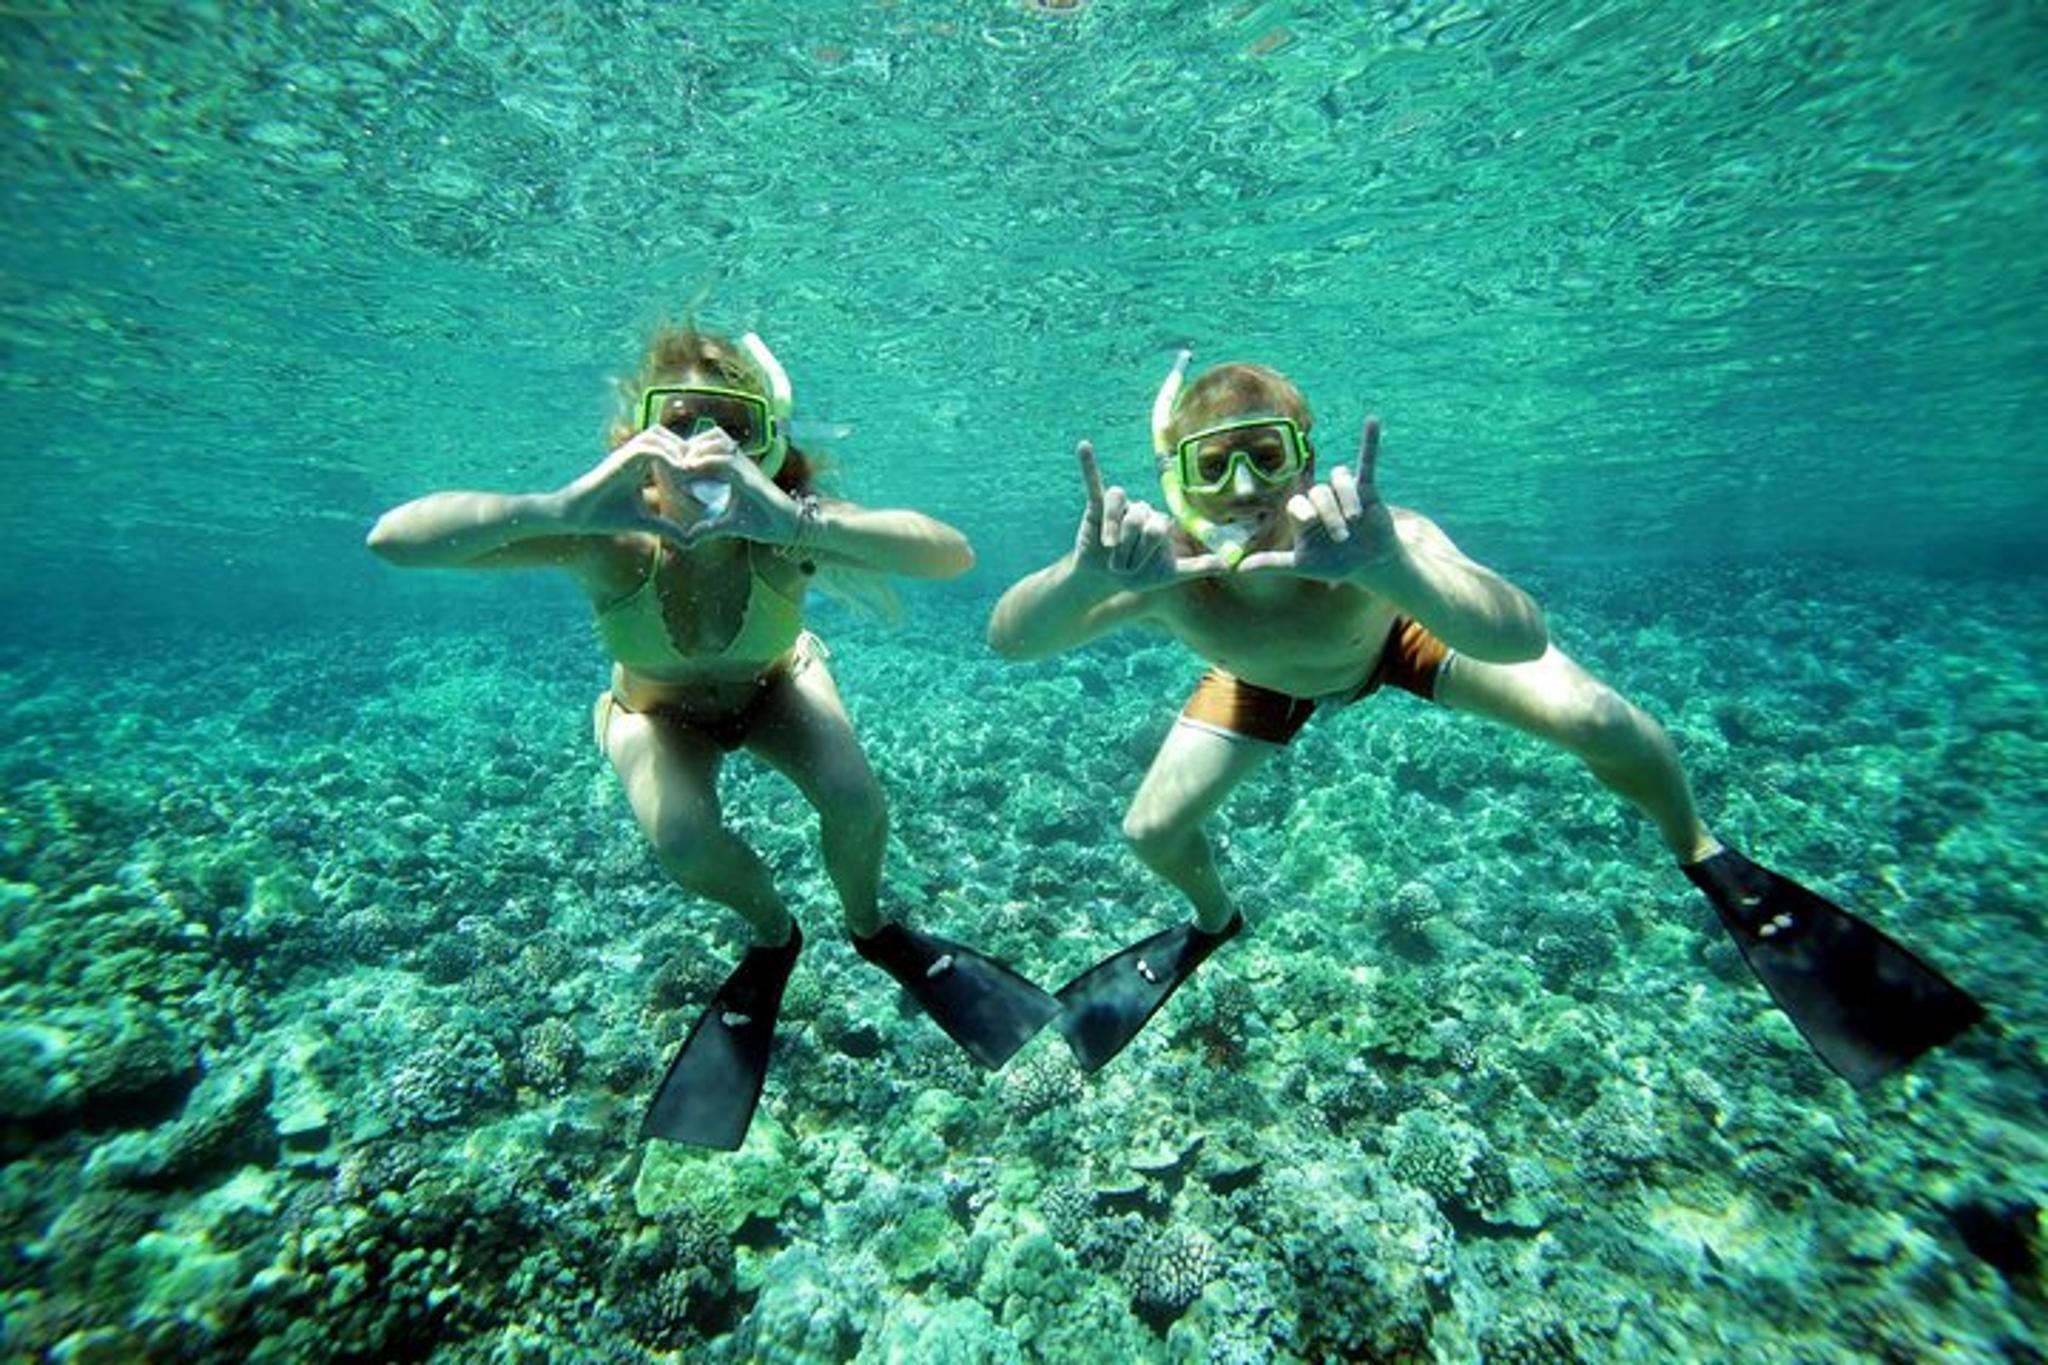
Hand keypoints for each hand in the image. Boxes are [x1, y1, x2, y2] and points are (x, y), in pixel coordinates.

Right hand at [553, 426, 705, 543]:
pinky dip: (666, 457)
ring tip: (691, 473)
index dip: (688, 456)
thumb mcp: (644, 522)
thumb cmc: (605, 516)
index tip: (705, 476)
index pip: (668, 446)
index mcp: (640, 464)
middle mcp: (633, 454)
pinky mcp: (618, 460)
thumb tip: (691, 541)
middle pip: (667, 434)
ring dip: (678, 450)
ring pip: (658, 435)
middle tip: (702, 471)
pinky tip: (678, 475)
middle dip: (686, 449)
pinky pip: (648, 449)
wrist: (576, 516)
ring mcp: (625, 454)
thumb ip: (667, 527)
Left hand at [669, 430, 803, 547]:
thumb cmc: (764, 522)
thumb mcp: (729, 524)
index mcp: (737, 469)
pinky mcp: (750, 477)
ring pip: (718, 441)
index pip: (713, 446)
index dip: (693, 449)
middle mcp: (741, 462)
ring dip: (697, 449)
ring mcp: (746, 467)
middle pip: (714, 435)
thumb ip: (710, 527)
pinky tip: (689, 468)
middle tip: (674, 459)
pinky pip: (725, 460)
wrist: (788, 526)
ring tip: (680, 463)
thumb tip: (690, 536)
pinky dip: (706, 461)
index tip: (675, 463)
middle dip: (692, 444)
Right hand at [1072, 440, 1227, 589]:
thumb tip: (1230, 564)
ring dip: (1113, 529)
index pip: (1158, 527)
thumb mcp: (1170, 575)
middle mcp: (1143, 509)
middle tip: (1122, 565)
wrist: (1105, 580)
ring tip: (1110, 547)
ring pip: (1119, 504)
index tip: (1137, 570)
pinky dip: (1089, 464)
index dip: (1147, 550)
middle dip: (1130, 547)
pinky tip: (1084, 446)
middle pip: (1139, 517)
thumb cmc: (1138, 576)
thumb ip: (1198, 566)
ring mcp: (1121, 506)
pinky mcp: (1097, 506)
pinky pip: (1094, 481)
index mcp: (1160, 521)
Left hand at [1236, 417, 1400, 583]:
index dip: (1303, 510)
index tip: (1310, 522)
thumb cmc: (1332, 563)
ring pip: (1339, 479)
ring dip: (1347, 500)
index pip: (1297, 502)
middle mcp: (1319, 498)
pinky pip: (1367, 461)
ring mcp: (1342, 492)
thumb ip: (1272, 563)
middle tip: (1341, 538)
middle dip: (1331, 516)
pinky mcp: (1366, 488)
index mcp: (1302, 513)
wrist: (1368, 564)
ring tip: (1356, 520)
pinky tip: (1372, 421)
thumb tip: (1238, 568)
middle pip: (1319, 492)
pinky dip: (1370, 442)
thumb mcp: (1301, 565)